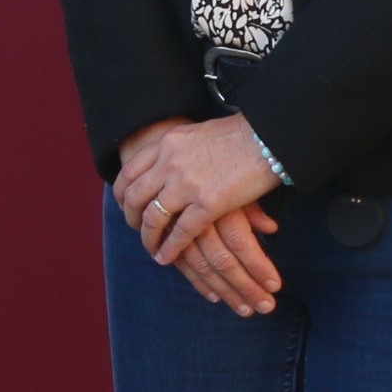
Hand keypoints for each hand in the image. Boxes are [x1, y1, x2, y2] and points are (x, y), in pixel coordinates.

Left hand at [113, 114, 285, 314]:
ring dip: (149, 237)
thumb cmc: (239, 134)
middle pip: (135, 197)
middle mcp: (169, 163)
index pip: (130, 172)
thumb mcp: (198, 134)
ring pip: (154, 217)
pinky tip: (166, 257)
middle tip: (136, 229)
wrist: (268, 134)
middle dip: (132, 218)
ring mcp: (186, 184)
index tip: (125, 205)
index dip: (123, 193)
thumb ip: (179, 149)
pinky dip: (170, 248)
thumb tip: (170, 160)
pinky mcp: (207, 203)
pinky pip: (180, 232)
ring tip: (151, 248)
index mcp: (166, 143)